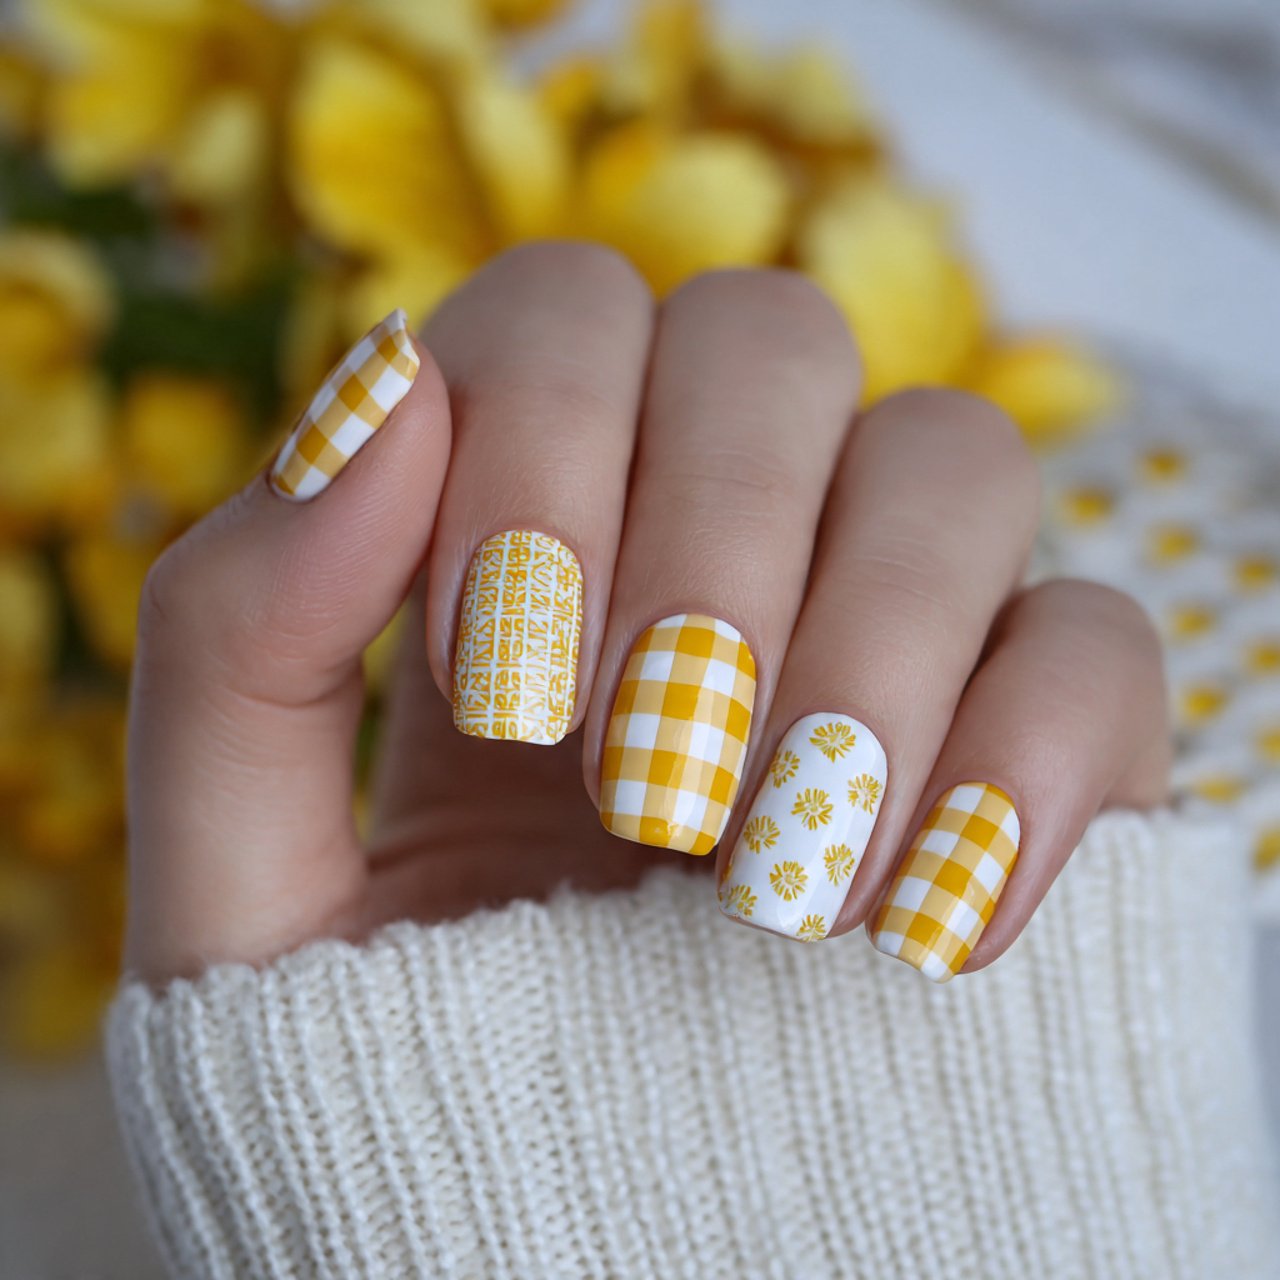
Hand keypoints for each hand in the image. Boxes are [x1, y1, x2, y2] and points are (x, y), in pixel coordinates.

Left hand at [125, 243, 1168, 982]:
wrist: (574, 1268)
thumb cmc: (401, 1083)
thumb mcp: (248, 892)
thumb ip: (238, 641)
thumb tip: (381, 397)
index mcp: (531, 551)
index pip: (567, 312)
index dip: (541, 433)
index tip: (503, 677)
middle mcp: (720, 551)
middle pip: (772, 340)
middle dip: (710, 527)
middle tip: (641, 767)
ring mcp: (887, 636)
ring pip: (955, 459)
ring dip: (867, 644)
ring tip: (769, 879)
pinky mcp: (1029, 751)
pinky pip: (1103, 647)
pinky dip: (1031, 756)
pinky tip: (929, 923)